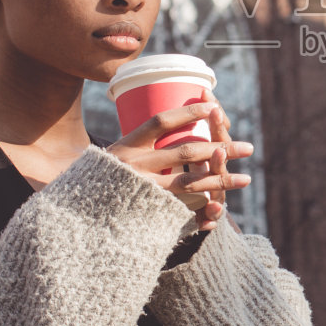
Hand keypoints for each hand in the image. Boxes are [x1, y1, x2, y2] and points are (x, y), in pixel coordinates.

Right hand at [108, 102, 252, 229]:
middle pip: (185, 152)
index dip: (187, 113)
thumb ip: (139, 146)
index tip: (213, 107)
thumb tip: (172, 125)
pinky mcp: (146, 214)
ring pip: (190, 183)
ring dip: (221, 180)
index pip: (160, 122)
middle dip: (221, 148)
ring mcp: (142, 192)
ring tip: (246, 179)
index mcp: (126, 147)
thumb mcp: (111, 158)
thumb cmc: (98, 183)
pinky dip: (202, 208)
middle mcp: (134, 167)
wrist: (76, 218)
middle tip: (249, 148)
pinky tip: (220, 206)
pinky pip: (181, 209)